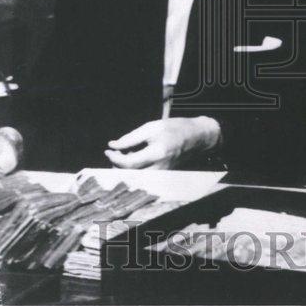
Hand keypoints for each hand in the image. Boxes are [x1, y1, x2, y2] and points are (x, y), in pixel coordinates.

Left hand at [104, 117, 220, 168]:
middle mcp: (160, 167)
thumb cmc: (175, 128)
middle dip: (118, 166)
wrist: (197, 137)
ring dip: (126, 169)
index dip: (115, 158)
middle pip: (130, 175)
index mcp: (157, 153)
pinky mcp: (163, 176)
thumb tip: (113, 145)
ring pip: (136, 178)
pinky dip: (135, 170)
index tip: (108, 151)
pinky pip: (144, 177)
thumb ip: (131, 137)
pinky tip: (137, 159)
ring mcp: (162, 174)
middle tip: (115, 153)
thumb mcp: (152, 127)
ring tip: (127, 155)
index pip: (129, 163)